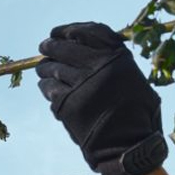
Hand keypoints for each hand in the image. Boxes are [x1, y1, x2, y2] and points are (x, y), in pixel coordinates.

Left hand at [36, 22, 167, 174]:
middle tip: (43, 48)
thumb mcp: (130, 78)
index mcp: (116, 56)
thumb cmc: (132, 113)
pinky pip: (50, 90)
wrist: (126, 143)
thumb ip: (111, 63)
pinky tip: (45, 87)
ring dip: (45, 67)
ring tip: (42, 68)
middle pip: (66, 49)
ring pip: (54, 69)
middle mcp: (98, 67)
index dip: (68, 31)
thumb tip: (87, 53)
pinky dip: (45, 87)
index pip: (88, 32)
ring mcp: (81, 85)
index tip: (57, 33)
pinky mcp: (67, 104)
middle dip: (51, 47)